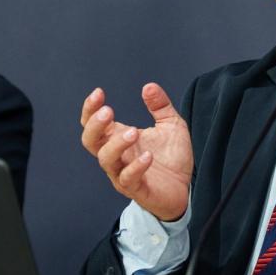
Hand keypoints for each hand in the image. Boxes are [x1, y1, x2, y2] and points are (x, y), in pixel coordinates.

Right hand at [80, 83, 192, 220]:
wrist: (185, 188)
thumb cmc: (172, 157)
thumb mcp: (171, 125)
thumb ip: (160, 106)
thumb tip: (149, 86)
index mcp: (118, 138)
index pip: (92, 123)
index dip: (90, 109)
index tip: (99, 92)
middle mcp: (116, 156)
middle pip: (90, 141)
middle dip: (94, 125)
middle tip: (108, 111)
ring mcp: (123, 173)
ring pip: (106, 159)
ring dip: (116, 144)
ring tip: (133, 133)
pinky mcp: (137, 189)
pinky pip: (128, 178)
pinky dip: (136, 166)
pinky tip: (148, 156)